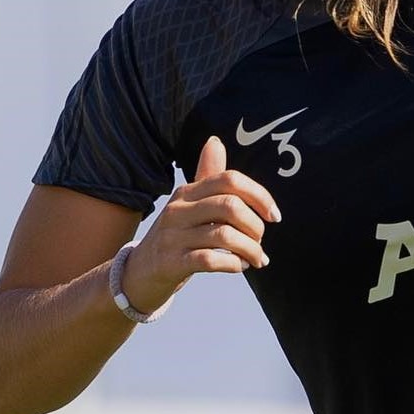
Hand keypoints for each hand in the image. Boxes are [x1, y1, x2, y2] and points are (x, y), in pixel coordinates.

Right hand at [121, 136, 281, 312]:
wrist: (139, 272)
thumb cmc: (176, 236)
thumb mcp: (189, 205)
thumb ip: (207, 177)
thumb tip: (215, 141)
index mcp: (187, 192)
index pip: (229, 179)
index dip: (259, 195)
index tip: (274, 215)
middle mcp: (178, 210)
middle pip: (230, 206)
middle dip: (256, 226)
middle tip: (261, 241)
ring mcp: (173, 236)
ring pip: (224, 236)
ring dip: (250, 249)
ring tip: (257, 258)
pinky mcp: (171, 263)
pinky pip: (210, 260)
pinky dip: (233, 265)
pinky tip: (239, 267)